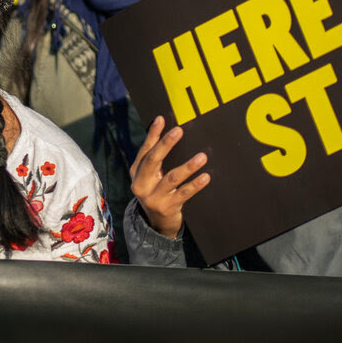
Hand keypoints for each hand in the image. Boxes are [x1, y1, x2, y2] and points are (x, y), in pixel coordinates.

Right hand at [129, 116, 210, 238]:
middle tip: (179, 131)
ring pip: (172, 178)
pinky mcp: (168, 208)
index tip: (161, 119)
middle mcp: (141, 185)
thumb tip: (162, 126)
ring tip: (202, 157)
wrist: (156, 223)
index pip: (145, 150)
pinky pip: (184, 194)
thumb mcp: (149, 175)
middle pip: (153, 161)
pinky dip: (195, 185)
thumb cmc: (155, 190)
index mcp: (136, 172)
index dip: (152, 134)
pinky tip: (205, 176)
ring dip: (188, 167)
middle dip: (166, 144)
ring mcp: (154, 198)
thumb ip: (154, 156)